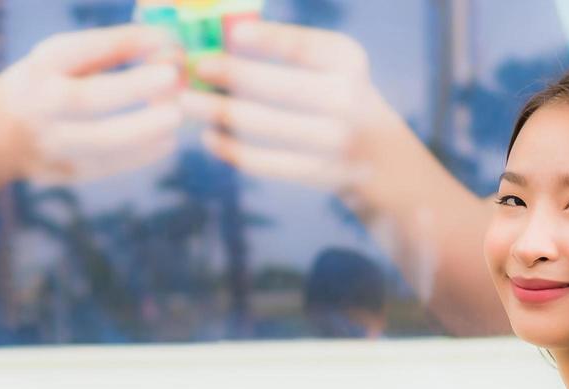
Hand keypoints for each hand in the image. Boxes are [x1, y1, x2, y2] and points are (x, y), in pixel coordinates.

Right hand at [0, 25, 184, 184]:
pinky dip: (141, 154)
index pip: (82, 51)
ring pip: (101, 143)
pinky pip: (109, 166)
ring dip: (144, 130)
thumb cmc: (45, 86)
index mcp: (41, 68)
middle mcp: (41, 105)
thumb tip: (167, 46)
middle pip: (86, 99)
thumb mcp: (64, 61)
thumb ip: (113, 52)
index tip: (166, 40)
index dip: (125, 44)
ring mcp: (52, 144)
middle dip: (131, 88)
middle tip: (172, 80)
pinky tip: (166, 141)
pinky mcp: (66, 173)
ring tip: (175, 117)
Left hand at [181, 22, 404, 203]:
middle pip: (277, 86)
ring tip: (189, 104)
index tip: (232, 35)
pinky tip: (209, 137)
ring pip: (264, 125)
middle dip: (230, 77)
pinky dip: (231, 149)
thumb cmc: (337, 96)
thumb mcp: (331, 65)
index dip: (268, 40)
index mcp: (347, 61)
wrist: (379, 157)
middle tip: (195, 70)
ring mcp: (333, 140)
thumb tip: (223, 40)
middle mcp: (346, 99)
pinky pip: (264, 161)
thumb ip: (289, 50)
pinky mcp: (317, 173)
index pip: (304, 46)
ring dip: (220, 113)